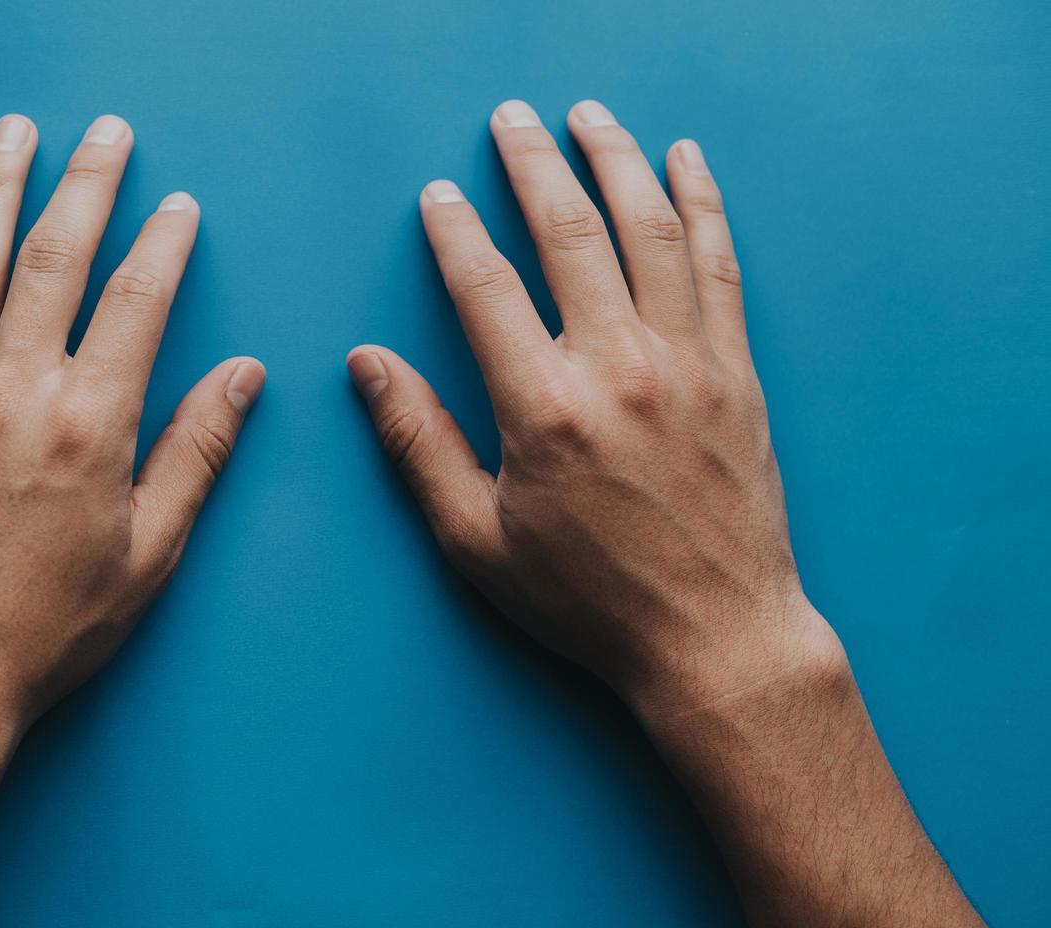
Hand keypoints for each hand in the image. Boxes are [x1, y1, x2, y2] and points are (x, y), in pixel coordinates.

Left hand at [0, 113, 264, 757]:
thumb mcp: (150, 554)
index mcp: (91, 422)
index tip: (179, 206)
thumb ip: (197, 453)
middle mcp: (14, 390)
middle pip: (56, 257)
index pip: (139, 301)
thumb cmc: (45, 631)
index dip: (164, 243)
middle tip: (108, 133)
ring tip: (16, 133)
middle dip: (88, 183)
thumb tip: (246, 377)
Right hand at [348, 98, 836, 714]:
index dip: (454, 230)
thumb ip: (417, 444)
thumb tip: (367, 365)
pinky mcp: (737, 373)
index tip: (438, 194)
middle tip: (510, 118)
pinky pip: (720, 265)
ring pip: (650, 230)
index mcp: (543, 408)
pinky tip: (685, 163)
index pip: (486, 286)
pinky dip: (702, 205)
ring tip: (589, 115)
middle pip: (570, 233)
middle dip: (533, 163)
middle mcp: (619, 367)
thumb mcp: (477, 540)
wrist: (716, 637)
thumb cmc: (589, 600)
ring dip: (616, 159)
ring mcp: (688, 363)